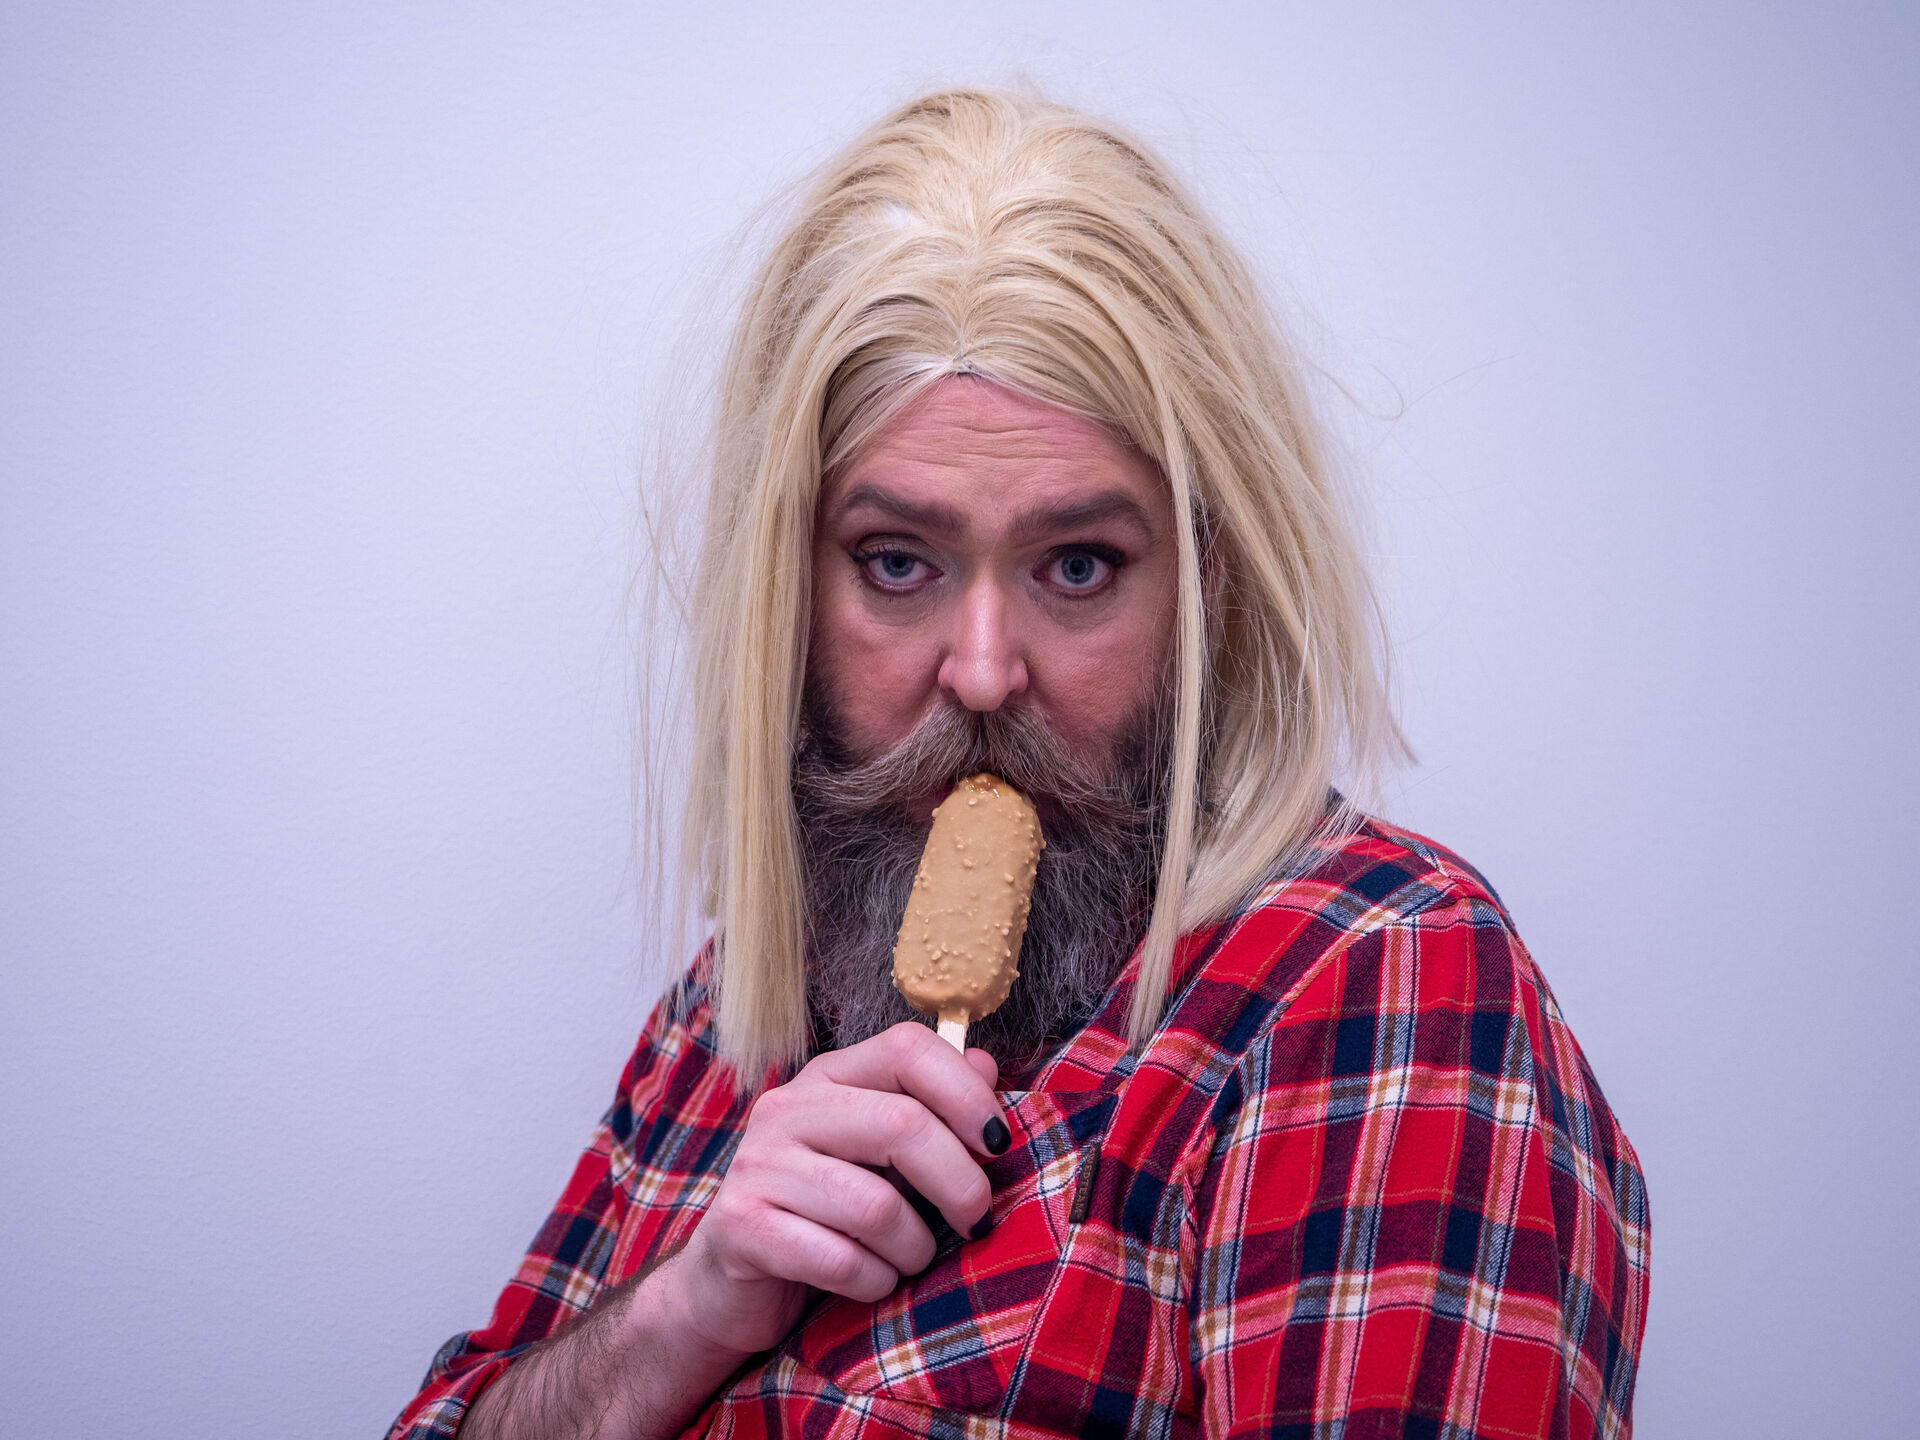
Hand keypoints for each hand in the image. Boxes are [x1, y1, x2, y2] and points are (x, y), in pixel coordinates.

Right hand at [667, 1021, 1005, 1357]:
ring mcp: (758, 1166)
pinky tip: (873, 1283)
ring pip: (876, 1206)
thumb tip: (983, 1064)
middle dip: (959, 1183)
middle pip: (901, 1125)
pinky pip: (840, 1260)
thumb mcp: (880, 1157)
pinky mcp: (741, 1228)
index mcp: (828, 1077)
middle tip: (975, 1220)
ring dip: (915, 1248)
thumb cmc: (824, 1214)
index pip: (906, 1048)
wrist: (730, 1285)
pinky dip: (875, 1282)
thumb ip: (931, 1109)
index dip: (965, 1092)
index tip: (998, 1144)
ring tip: (912, 1259)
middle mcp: (787, 1108)